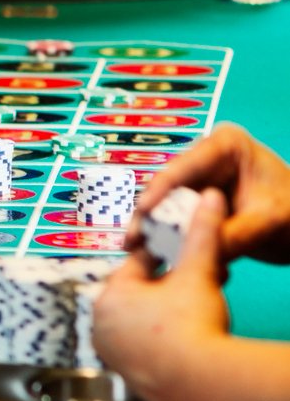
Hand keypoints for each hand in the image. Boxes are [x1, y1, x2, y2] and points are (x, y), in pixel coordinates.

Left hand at [94, 188, 231, 400]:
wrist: (198, 383)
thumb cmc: (192, 326)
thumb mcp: (198, 272)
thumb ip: (201, 233)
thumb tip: (208, 197)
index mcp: (110, 294)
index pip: (139, 266)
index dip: (165, 259)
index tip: (181, 256)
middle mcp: (100, 324)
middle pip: (138, 297)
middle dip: (163, 290)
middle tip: (190, 290)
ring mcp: (111, 354)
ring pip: (139, 325)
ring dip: (161, 319)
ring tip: (187, 318)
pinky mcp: (125, 377)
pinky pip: (143, 352)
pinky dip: (159, 346)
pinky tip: (181, 346)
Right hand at [126, 124, 289, 264]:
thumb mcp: (268, 223)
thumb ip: (232, 235)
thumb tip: (193, 249)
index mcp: (226, 145)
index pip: (185, 166)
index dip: (159, 191)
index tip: (142, 213)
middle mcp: (205, 158)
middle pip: (168, 187)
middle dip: (149, 216)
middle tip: (131, 242)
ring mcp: (198, 180)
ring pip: (165, 205)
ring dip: (153, 230)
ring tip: (136, 252)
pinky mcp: (194, 203)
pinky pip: (175, 220)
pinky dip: (167, 239)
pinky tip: (154, 255)